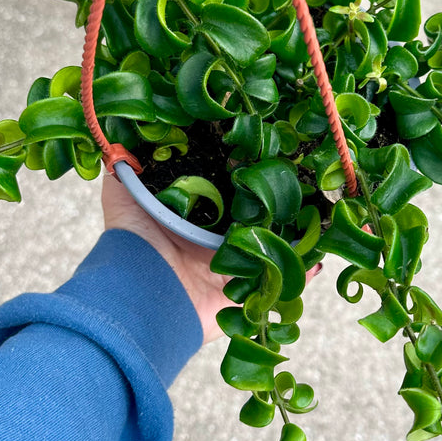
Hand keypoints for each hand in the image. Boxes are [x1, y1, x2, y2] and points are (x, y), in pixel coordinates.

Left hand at [102, 170, 320, 344]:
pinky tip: (317, 256)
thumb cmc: (133, 242)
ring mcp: (231, 272)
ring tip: (319, 216)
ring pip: (271, 251)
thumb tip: (123, 141)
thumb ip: (126, 169)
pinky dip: (301, 273)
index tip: (264, 159)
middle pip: (252, 222)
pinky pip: (280, 285)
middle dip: (273, 208)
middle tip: (300, 185)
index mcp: (191, 221)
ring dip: (294, 237)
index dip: (242, 182)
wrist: (141, 292)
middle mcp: (212, 245)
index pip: (225, 197)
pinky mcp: (244, 298)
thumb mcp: (123, 196)